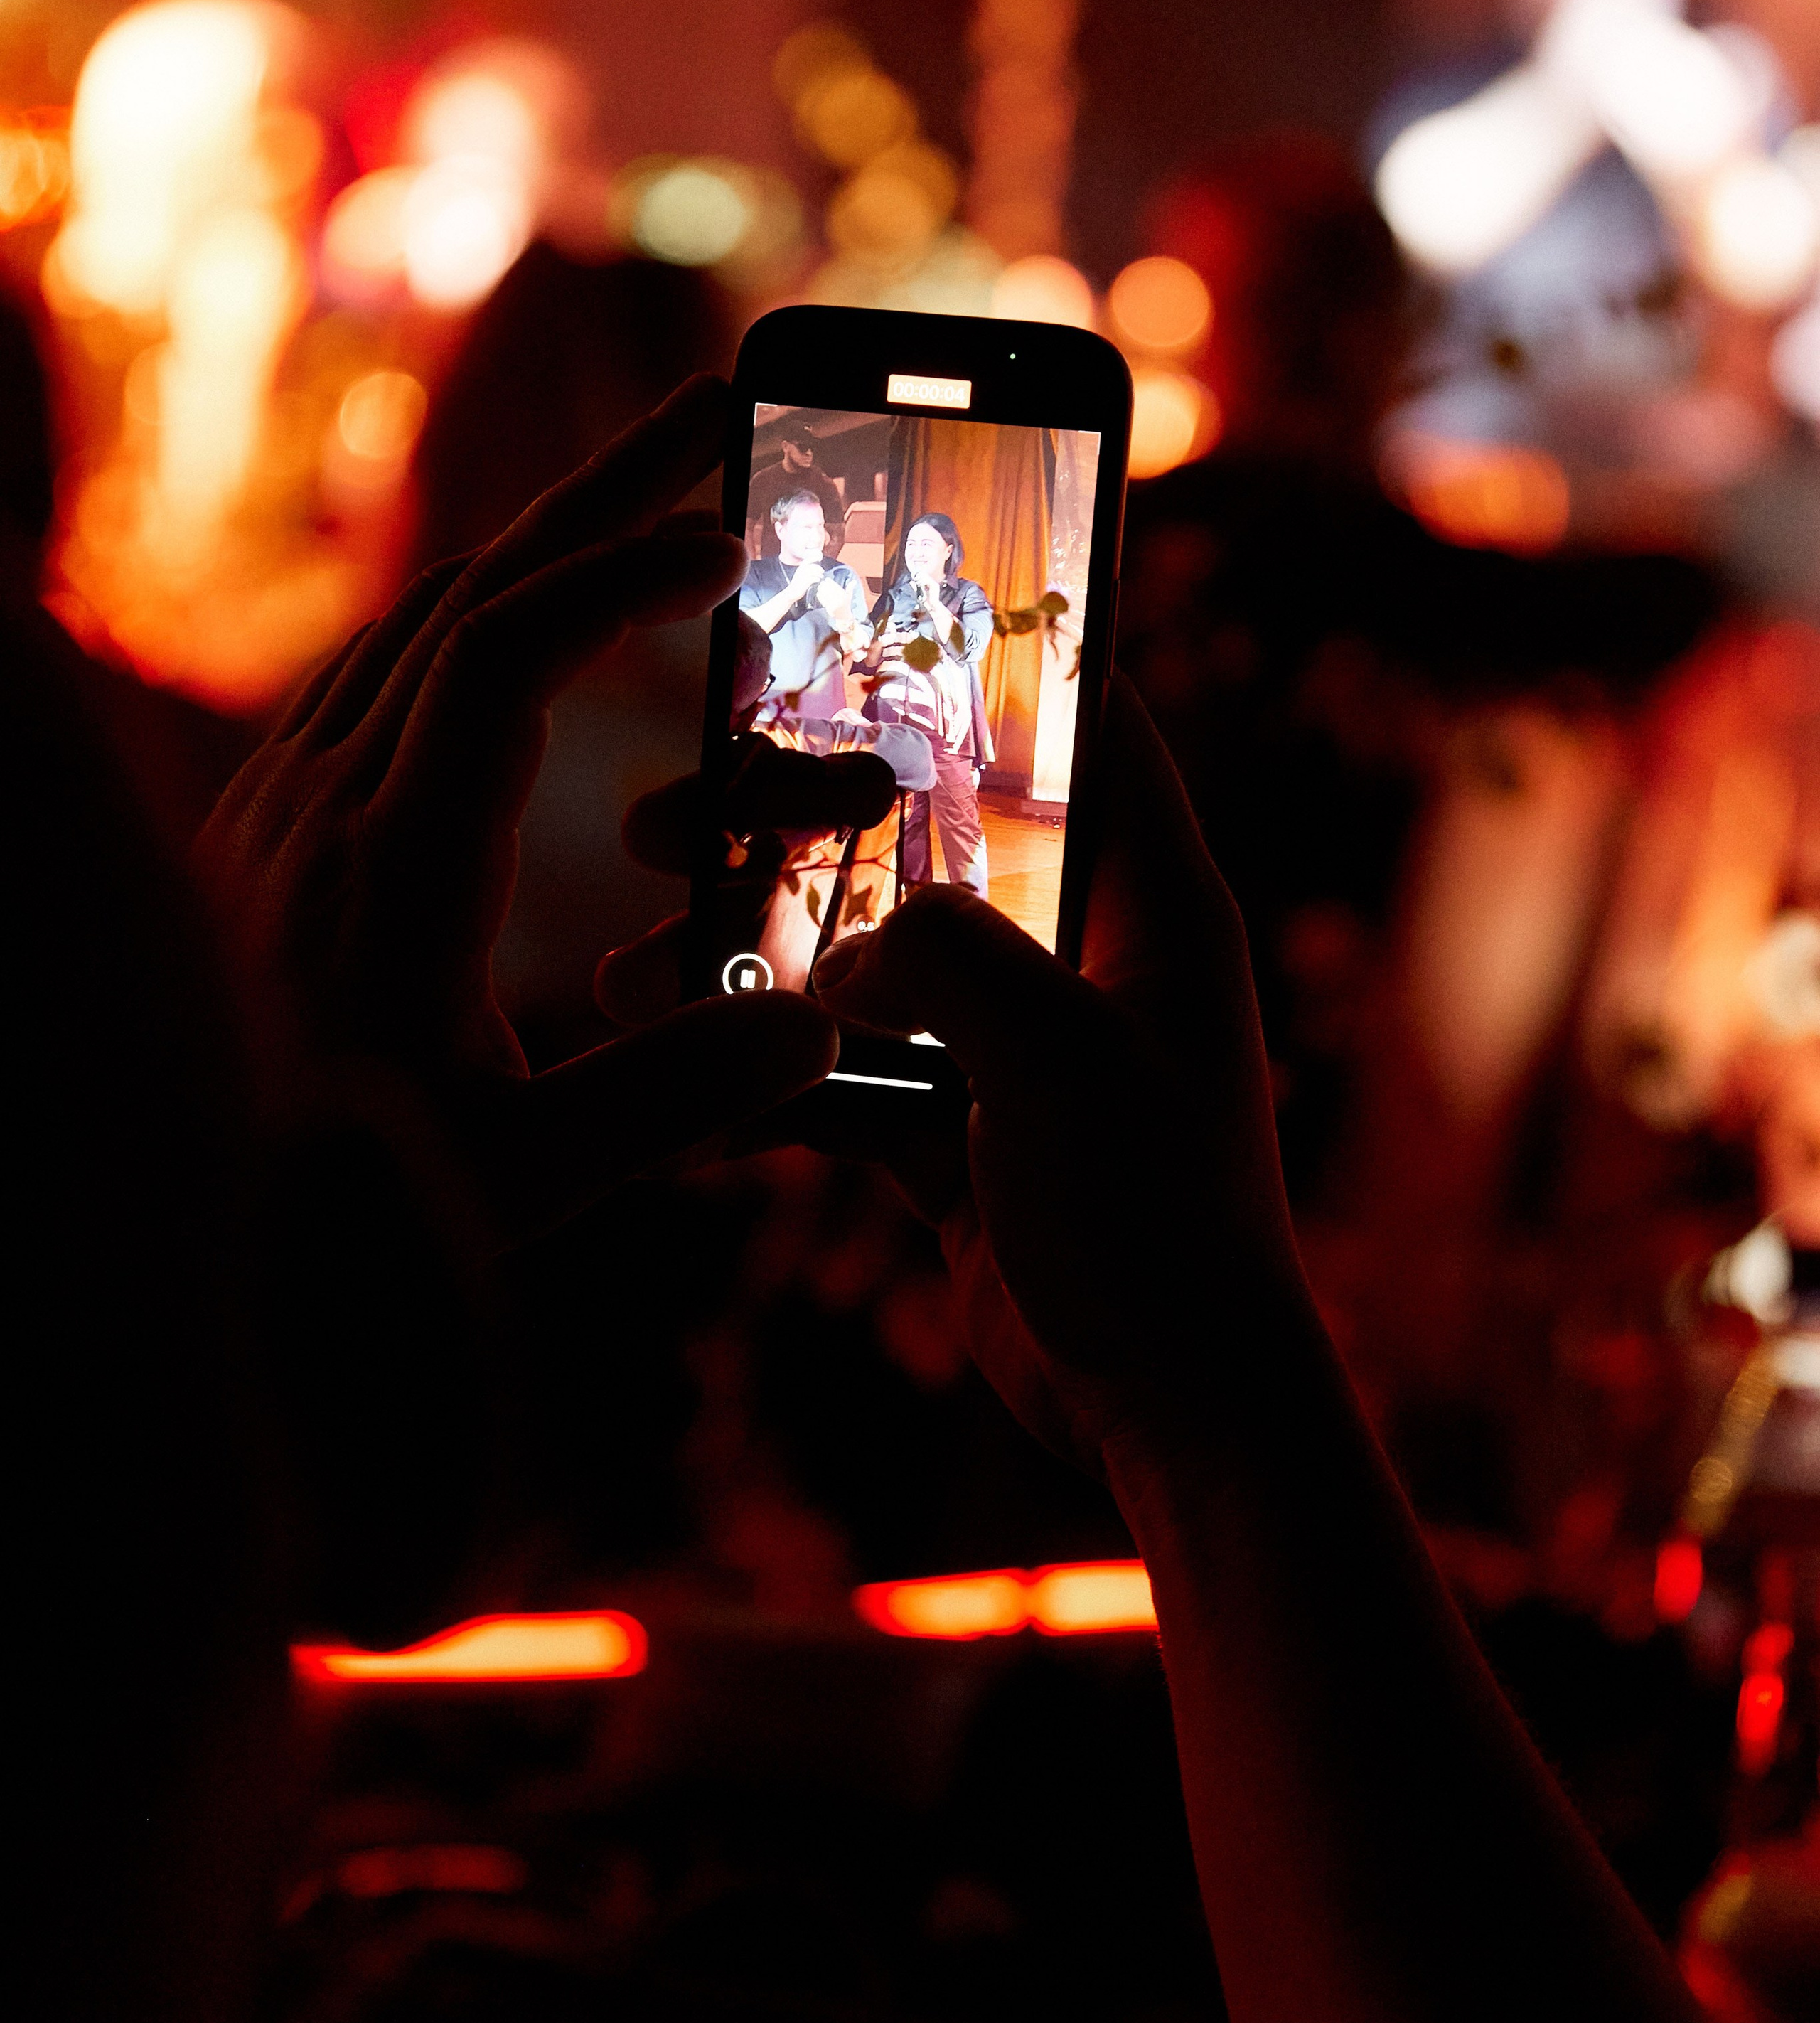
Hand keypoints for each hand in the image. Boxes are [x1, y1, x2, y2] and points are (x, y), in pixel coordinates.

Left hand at [198, 376, 837, 1243]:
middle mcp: (328, 800)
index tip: (725, 544)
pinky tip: (515, 642)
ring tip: (643, 513)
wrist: (144, 1199)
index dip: (620, 575)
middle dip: (598, 491)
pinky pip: (373, 676)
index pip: (507, 653)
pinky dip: (469, 620)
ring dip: (535, 547)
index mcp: (396, 860)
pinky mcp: (266, 827)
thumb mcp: (517, 1178)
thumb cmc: (326, 1195)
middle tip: (712, 407)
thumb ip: (669, 1099)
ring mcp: (285, 803)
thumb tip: (813, 1028)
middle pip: (464, 589)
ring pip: (412, 621)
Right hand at [604, 675, 1306, 1471]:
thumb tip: (843, 952)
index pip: (1095, 725)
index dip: (1005, 657)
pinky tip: (681, 1095)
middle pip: (928, 845)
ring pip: (864, 968)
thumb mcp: (1054, 1057)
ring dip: (751, 964)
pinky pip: (848, 1084)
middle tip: (665, 814)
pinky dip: (770, 1084)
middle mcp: (1086, 960)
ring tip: (631, 964)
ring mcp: (1017, 1054)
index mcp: (1150, 905)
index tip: (880, 610)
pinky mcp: (962, 1140)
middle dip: (796, 826)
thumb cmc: (1157, 1220)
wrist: (1175, 1412)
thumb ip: (946, 959)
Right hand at [789, 557, 820, 599]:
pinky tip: (818, 580)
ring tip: (821, 576)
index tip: (819, 558)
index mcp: (800, 568)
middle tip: (822, 571)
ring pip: (814, 572)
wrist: (792, 592)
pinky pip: (814, 579)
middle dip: (819, 568)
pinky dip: (817, 579)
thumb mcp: (799, 575)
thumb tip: (813, 569)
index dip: (813, 558)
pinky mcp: (805, 582)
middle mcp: (801, 571)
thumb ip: (805, 571)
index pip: (807, 560)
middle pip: (813, 566)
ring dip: (819, 574)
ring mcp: (803, 576)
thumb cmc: (797, 584)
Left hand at [817, 574, 851, 617]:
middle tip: (822, 583)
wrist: (844, 617)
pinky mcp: (830, 609)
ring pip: (826, 595)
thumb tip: (854, 581)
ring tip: (819, 587)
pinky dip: (820, 596)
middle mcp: (840, 600)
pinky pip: (824, 601)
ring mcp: (835, 605)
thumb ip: (850, 588)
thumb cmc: (846, 604)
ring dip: (821, 590)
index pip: (836, 586)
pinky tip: (819, 592)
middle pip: (830, 590)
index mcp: (844, 596)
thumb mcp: (849, 596)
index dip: (830, 582)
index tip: (827, 579)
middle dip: (825, 585)